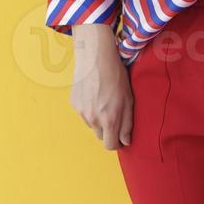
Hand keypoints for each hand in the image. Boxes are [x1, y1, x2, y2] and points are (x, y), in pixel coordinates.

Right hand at [70, 24, 133, 149]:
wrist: (96, 58)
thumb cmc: (116, 76)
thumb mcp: (129, 99)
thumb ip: (127, 124)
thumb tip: (125, 142)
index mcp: (109, 119)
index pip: (110, 145)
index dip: (117, 142)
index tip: (121, 136)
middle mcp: (93, 119)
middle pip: (100, 136)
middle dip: (108, 130)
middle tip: (114, 114)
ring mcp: (82, 112)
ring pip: (92, 125)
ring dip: (98, 119)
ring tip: (105, 100)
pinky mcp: (74, 104)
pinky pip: (83, 113)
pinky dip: (89, 109)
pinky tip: (95, 94)